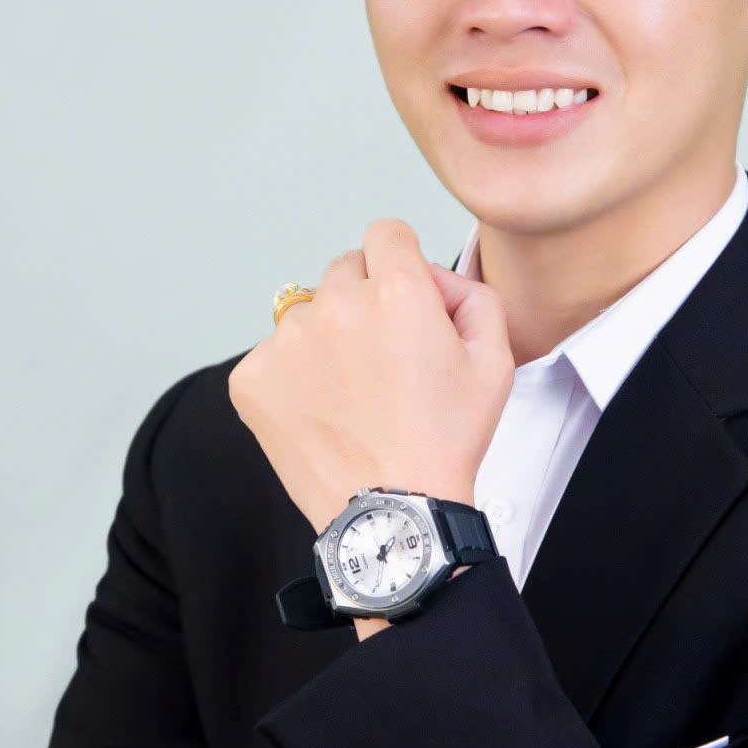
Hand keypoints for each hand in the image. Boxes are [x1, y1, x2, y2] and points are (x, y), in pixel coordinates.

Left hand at [228, 220, 513, 535]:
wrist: (394, 513)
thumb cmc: (444, 442)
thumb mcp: (495, 362)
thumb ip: (474, 296)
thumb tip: (438, 279)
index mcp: (396, 291)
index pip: (386, 234)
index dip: (402, 263)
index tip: (403, 295)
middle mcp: (335, 304)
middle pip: (345, 270)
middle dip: (365, 300)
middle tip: (384, 357)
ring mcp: (286, 342)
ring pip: (307, 314)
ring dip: (327, 339)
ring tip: (353, 394)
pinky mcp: (252, 378)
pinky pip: (273, 356)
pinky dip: (294, 378)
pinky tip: (324, 412)